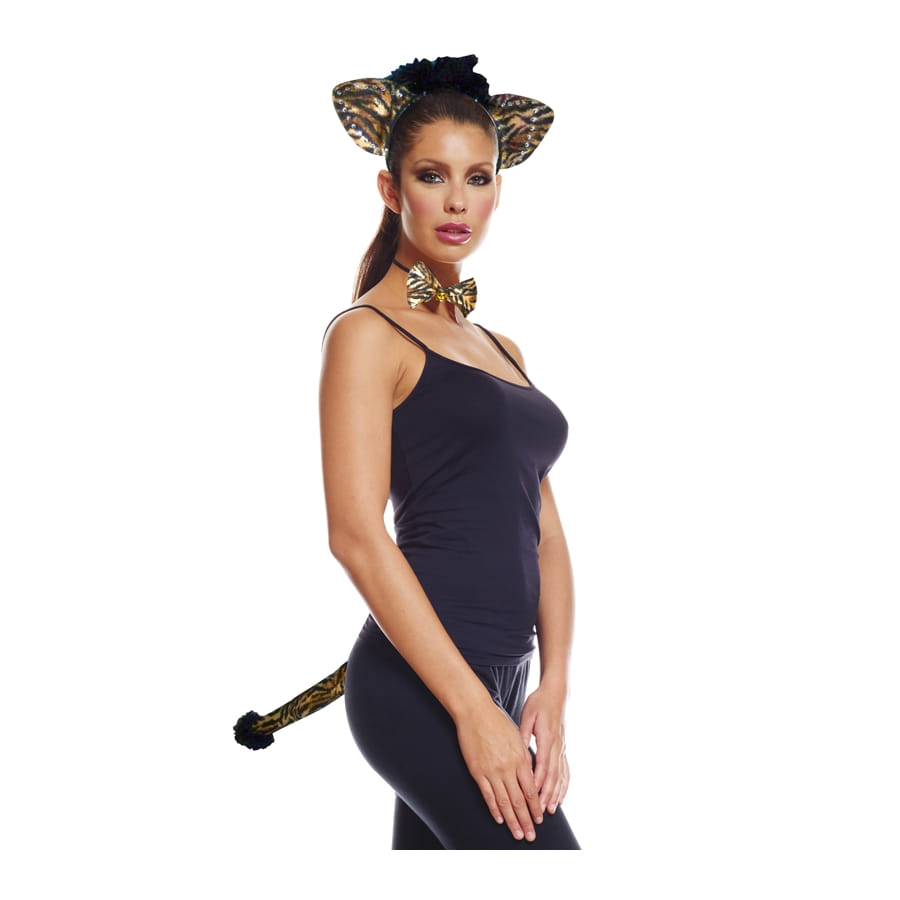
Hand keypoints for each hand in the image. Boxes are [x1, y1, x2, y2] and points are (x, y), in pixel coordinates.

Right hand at [455, 700, 544, 840]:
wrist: (475, 712)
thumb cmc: (497, 721)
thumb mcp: (517, 737)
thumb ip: (524, 756)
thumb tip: (531, 773)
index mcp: (520, 758)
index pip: (531, 789)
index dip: (535, 806)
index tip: (539, 819)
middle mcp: (508, 767)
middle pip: (519, 800)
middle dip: (526, 819)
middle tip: (531, 835)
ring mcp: (492, 771)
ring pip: (504, 802)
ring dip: (512, 820)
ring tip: (518, 833)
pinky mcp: (478, 771)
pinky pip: (488, 795)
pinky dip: (494, 809)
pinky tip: (499, 819)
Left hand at [519, 687, 569, 813]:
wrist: (555, 694)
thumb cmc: (539, 703)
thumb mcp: (527, 715)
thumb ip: (522, 734)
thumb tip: (517, 751)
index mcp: (547, 738)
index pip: (542, 765)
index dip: (538, 783)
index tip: (532, 798)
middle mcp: (557, 746)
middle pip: (552, 775)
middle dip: (547, 795)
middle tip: (541, 812)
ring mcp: (562, 748)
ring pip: (560, 775)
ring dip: (556, 794)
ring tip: (551, 810)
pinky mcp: (563, 749)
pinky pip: (565, 770)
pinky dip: (564, 785)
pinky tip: (561, 797)